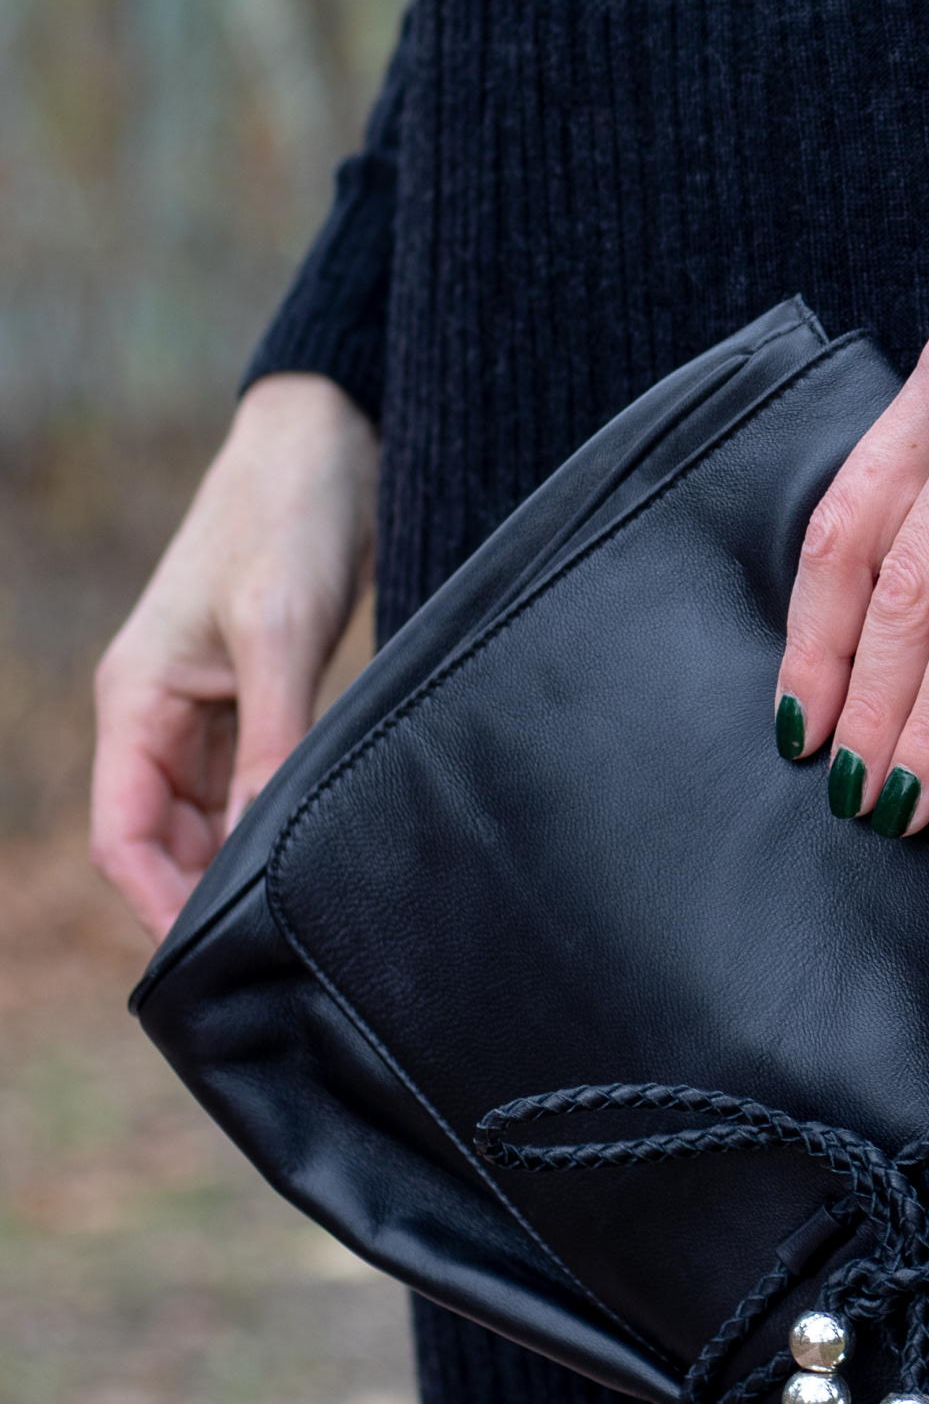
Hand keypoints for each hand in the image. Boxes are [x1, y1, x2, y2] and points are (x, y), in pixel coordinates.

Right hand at [91, 373, 376, 938]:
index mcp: (135, 699)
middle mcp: (159, 711)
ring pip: (208, 816)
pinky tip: (312, 851)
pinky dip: (269, 820)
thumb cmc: (290, 518)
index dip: (157, 905)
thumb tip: (260, 839)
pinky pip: (248, 781)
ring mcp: (207, 705)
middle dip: (200, 898)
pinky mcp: (257, 694)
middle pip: (164, 838)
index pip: (124, 836)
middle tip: (270, 959)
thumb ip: (272, 737)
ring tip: (295, 921)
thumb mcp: (281, 630)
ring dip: (237, 864)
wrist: (329, 444)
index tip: (211, 959)